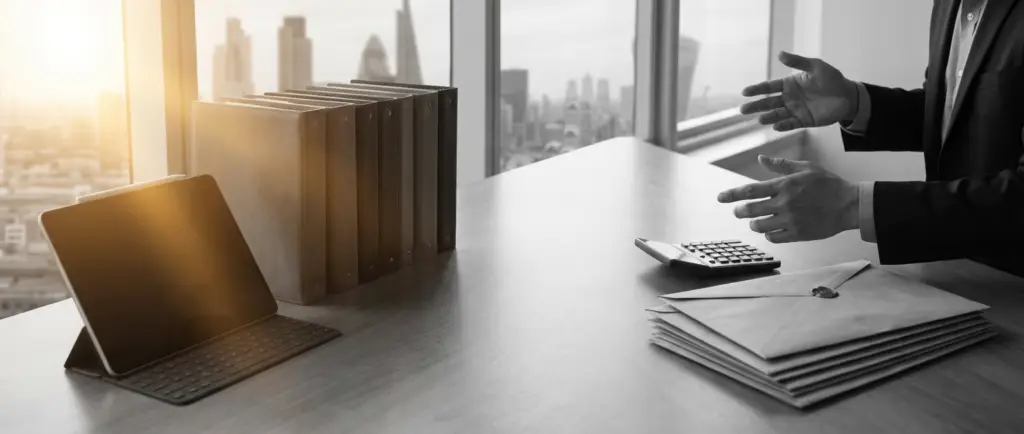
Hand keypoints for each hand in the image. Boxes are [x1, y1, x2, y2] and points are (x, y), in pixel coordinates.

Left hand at [717, 155, 859, 242]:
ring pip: (759, 226)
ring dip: (754, 223)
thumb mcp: (805, 167)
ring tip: (756, 220)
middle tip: (739, 211)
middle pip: (750, 210)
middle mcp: (784, 203)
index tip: (721, 197)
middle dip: (739, 211)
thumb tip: (760, 159)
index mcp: (784, 185)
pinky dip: (768, 233)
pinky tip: (771, 228)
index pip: (750, 190)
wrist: (849, 205)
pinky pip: (773, 237)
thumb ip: (780, 165)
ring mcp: (790, 220)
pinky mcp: (797, 234)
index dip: (732, 194)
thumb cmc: (828, 184)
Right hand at [740, 51, 859, 131]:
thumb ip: (797, 62)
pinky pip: (791, 124)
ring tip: (759, 120)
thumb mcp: (815, 66)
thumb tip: (779, 53)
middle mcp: (789, 98)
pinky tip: (775, 127)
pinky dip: (783, 126)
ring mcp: (795, 110)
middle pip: (768, 103)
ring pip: (777, 115)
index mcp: (789, 84)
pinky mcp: (804, 121)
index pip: (769, 87)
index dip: (756, 89)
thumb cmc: (831, 79)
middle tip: (742, 110)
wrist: (847, 96)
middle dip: (755, 106)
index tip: (744, 92)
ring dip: (768, 117)